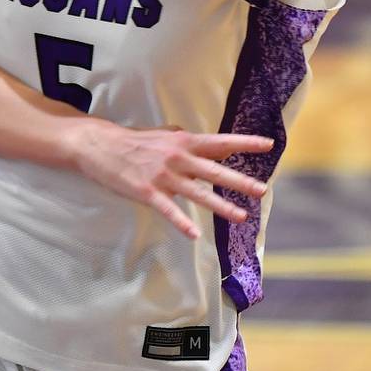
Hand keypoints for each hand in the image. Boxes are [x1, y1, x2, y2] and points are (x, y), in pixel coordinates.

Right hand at [75, 124, 273, 238]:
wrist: (101, 145)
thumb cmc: (136, 141)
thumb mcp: (166, 135)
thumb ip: (187, 141)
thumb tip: (207, 145)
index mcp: (185, 142)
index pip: (221, 142)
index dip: (245, 144)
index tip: (269, 145)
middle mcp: (179, 157)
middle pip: (215, 171)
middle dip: (240, 182)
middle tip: (263, 190)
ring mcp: (164, 176)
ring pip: (198, 193)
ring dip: (221, 206)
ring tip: (242, 217)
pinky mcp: (148, 192)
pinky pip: (169, 210)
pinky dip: (182, 222)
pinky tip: (195, 235)